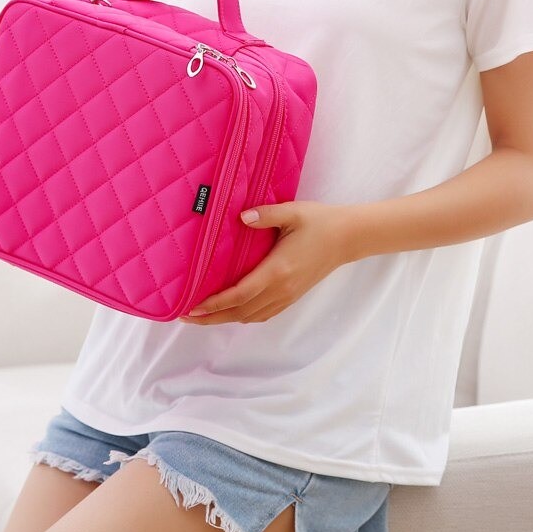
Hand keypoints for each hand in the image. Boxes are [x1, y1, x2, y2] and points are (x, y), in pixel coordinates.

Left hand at [178, 200, 354, 324]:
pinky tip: (231, 311)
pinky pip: (262, 314)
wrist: (348, 238)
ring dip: (224, 319)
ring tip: (201, 316)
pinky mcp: (292, 296)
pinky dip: (242, 316)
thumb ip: (266, 215)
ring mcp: (287, 296)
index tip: (192, 307)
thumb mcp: (292, 212)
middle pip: (240, 312)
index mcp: (277, 271)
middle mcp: (281, 289)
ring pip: (250, 316)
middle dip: (211, 317)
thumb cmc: (319, 222)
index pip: (239, 294)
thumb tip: (242, 216)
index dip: (214, 304)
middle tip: (184, 316)